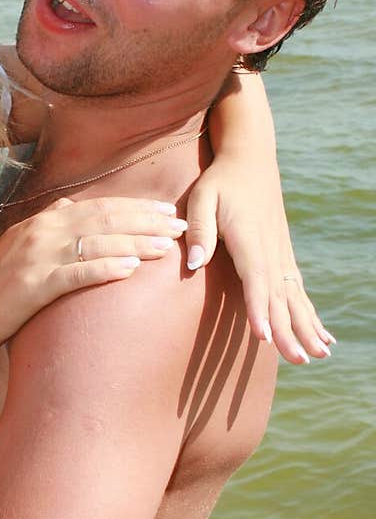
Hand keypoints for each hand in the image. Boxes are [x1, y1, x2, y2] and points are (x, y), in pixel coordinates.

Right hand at [0, 194, 187, 348]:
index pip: (98, 206)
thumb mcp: (19, 245)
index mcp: (41, 221)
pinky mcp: (33, 286)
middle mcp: (41, 232)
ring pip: (95, 243)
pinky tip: (130, 270)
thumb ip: (46, 224)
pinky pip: (75, 274)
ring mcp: (36, 258)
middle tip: (179, 225)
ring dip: (135, 244)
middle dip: (146, 221)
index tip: (167, 210)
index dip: (135, 207)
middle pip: (103, 219)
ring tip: (165, 248)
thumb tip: (68, 206)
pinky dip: (104, 269)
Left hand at [184, 161, 333, 363]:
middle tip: (299, 360)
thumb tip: (195, 263)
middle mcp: (271, 249)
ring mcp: (281, 252)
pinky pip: (298, 290)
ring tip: (320, 355)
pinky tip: (322, 335)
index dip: (259, 308)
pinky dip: (310, 313)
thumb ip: (199, 229)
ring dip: (307, 327)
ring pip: (295, 297)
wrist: (250, 158)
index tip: (264, 336)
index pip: (256, 278)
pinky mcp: (283, 254)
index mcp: (249, 237)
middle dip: (290, 330)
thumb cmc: (220, 179)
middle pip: (280, 296)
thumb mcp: (201, 197)